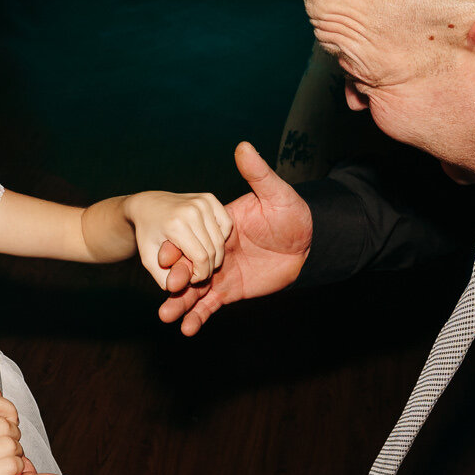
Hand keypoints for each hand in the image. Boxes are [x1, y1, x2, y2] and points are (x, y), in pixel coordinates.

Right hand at [0, 382, 27, 474]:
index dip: (8, 411)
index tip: (8, 422)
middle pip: (6, 425)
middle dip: (14, 437)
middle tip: (6, 449)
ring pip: (12, 446)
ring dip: (16, 455)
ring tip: (4, 462)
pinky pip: (12, 466)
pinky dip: (16, 470)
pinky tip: (5, 474)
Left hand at [124, 190, 233, 289]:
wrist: (148, 205)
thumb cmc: (147, 233)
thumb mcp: (148, 258)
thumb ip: (161, 278)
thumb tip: (177, 289)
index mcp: (176, 225)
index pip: (201, 258)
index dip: (201, 274)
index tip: (193, 279)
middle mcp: (192, 210)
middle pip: (214, 250)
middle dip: (209, 267)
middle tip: (198, 272)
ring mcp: (202, 202)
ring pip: (221, 239)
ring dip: (216, 254)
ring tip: (202, 259)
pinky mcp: (209, 198)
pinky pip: (226, 224)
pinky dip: (221, 237)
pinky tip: (208, 241)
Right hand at [156, 142, 311, 334]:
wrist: (310, 245)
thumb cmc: (293, 215)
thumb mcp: (276, 193)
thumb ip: (257, 173)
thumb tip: (243, 145)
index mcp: (217, 228)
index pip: (190, 237)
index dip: (176, 247)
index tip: (164, 257)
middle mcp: (213, 250)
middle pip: (188, 266)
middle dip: (176, 278)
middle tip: (167, 288)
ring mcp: (220, 272)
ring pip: (195, 290)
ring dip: (179, 303)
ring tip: (166, 316)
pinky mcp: (230, 291)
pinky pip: (211, 305)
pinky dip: (198, 317)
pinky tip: (188, 329)